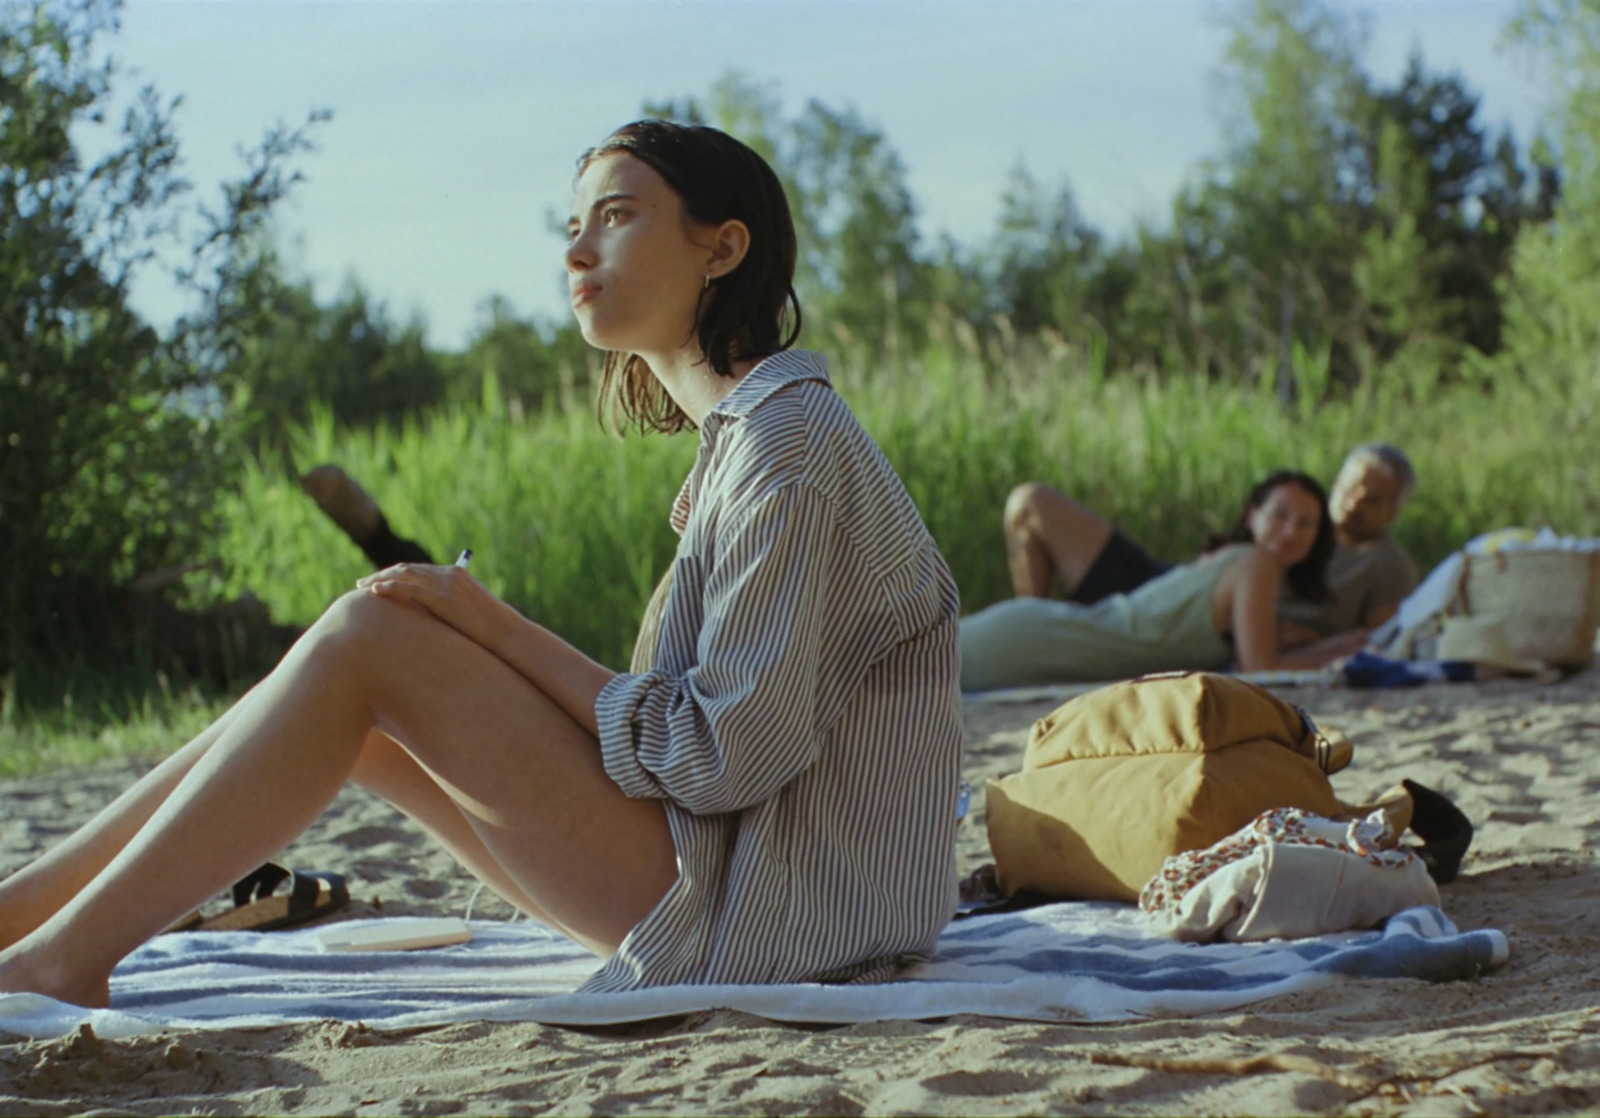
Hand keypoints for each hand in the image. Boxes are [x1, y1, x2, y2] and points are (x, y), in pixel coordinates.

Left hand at [355, 562, 502, 649]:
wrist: (505, 631)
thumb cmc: (491, 627)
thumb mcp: (469, 611)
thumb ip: (450, 606)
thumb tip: (429, 616)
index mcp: (456, 573)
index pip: (419, 570)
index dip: (397, 575)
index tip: (381, 582)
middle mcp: (448, 573)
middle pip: (408, 569)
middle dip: (383, 574)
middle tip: (364, 583)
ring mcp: (445, 583)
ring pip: (404, 575)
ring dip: (380, 579)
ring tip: (362, 586)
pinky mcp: (441, 596)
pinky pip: (408, 588)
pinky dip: (389, 588)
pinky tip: (374, 592)